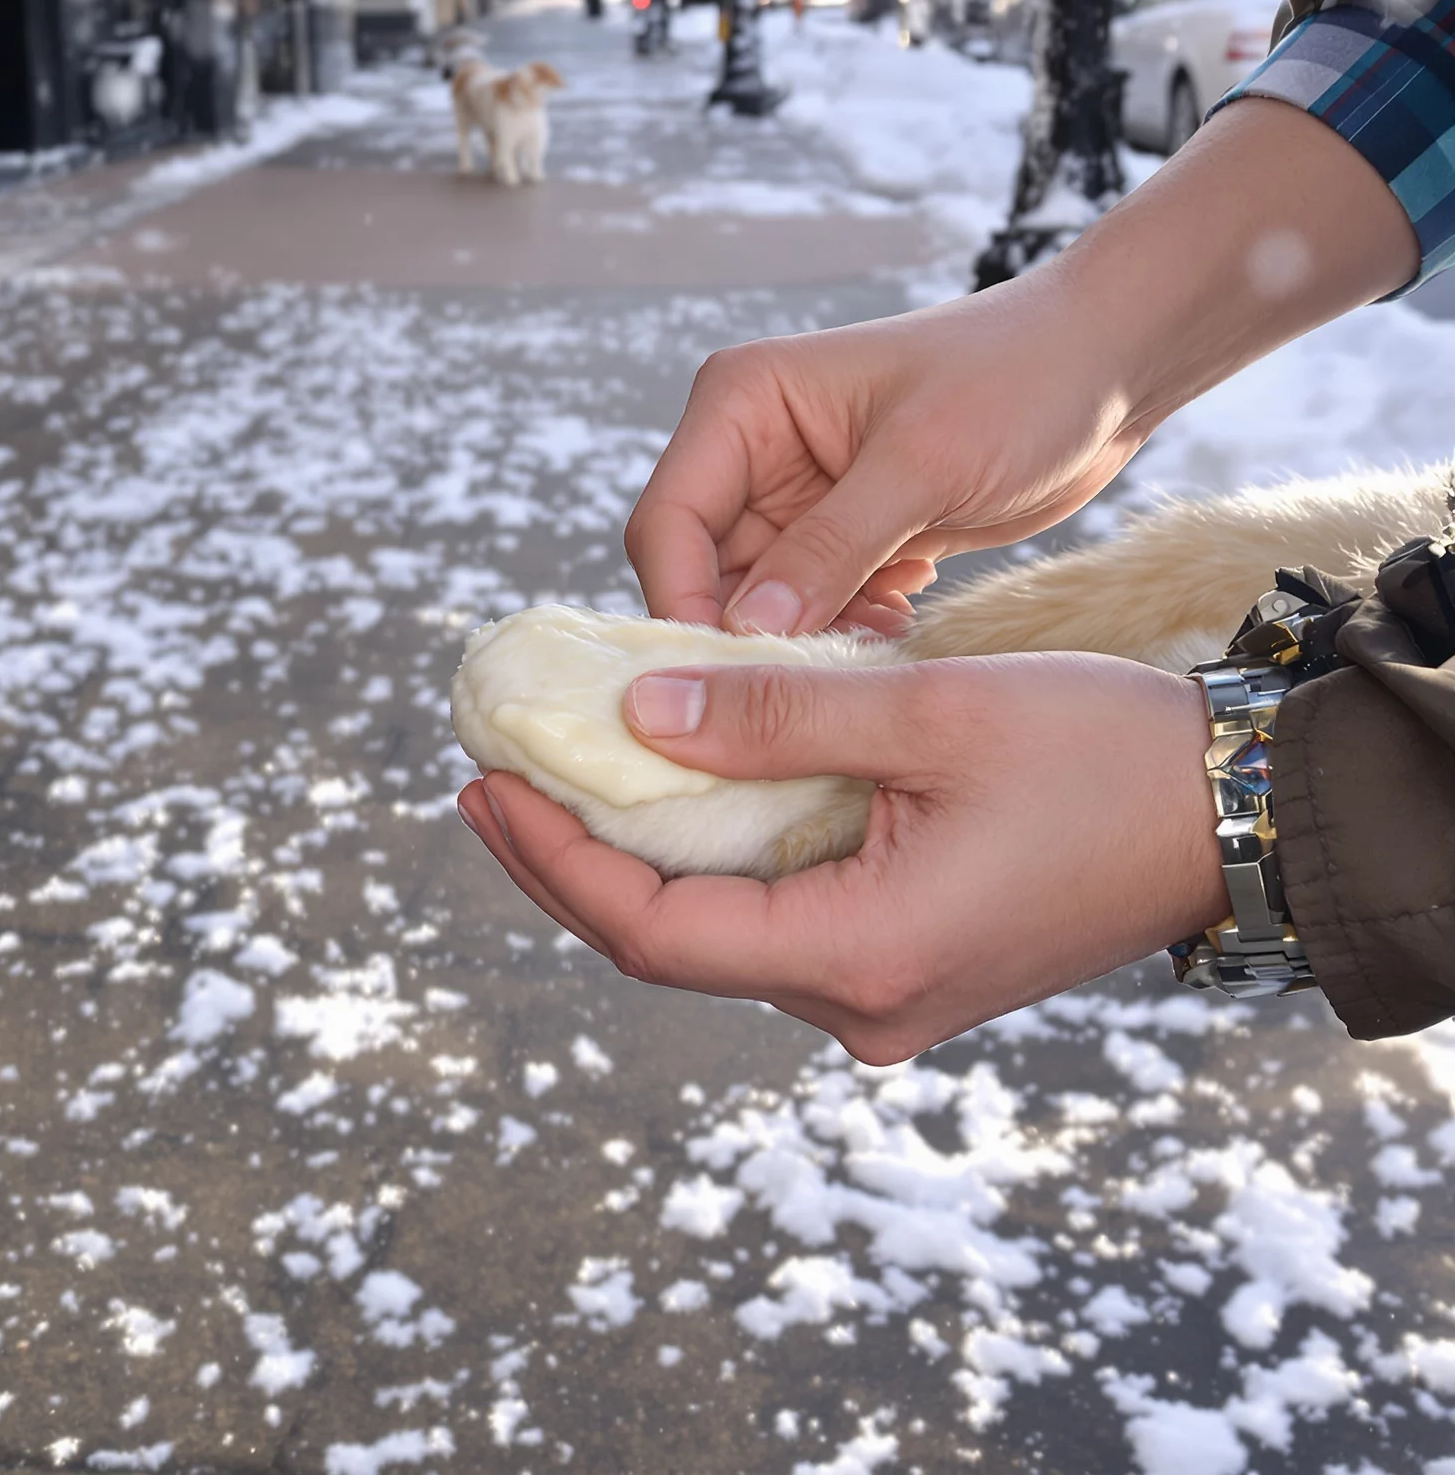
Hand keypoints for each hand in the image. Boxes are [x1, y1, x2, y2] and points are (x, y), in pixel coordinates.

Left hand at [455, 652, 1224, 1063]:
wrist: (1231, 813)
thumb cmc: (1099, 753)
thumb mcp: (928, 713)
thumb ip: (775, 718)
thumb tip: (635, 716)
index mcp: (864, 954)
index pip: (655, 932)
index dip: (555, 864)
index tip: (484, 790)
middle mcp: (863, 1002)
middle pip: (670, 944)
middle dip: (569, 864)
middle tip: (487, 782)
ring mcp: (886, 994)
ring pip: (716, 935)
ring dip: (632, 861)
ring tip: (550, 781)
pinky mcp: (903, 963)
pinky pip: (770, 922)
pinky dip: (705, 861)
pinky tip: (659, 798)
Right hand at [624, 288, 1144, 636]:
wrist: (1107, 367)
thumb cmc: (1018, 378)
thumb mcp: (923, 464)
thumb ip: (829, 547)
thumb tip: (747, 631)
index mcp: (741, 403)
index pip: (669, 522)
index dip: (681, 603)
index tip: (724, 678)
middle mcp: (750, 448)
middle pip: (700, 571)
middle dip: (748, 632)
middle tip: (814, 677)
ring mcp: (794, 495)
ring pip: (754, 600)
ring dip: (803, 637)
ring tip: (878, 636)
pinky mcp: (841, 533)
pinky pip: (808, 605)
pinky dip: (842, 629)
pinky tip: (898, 622)